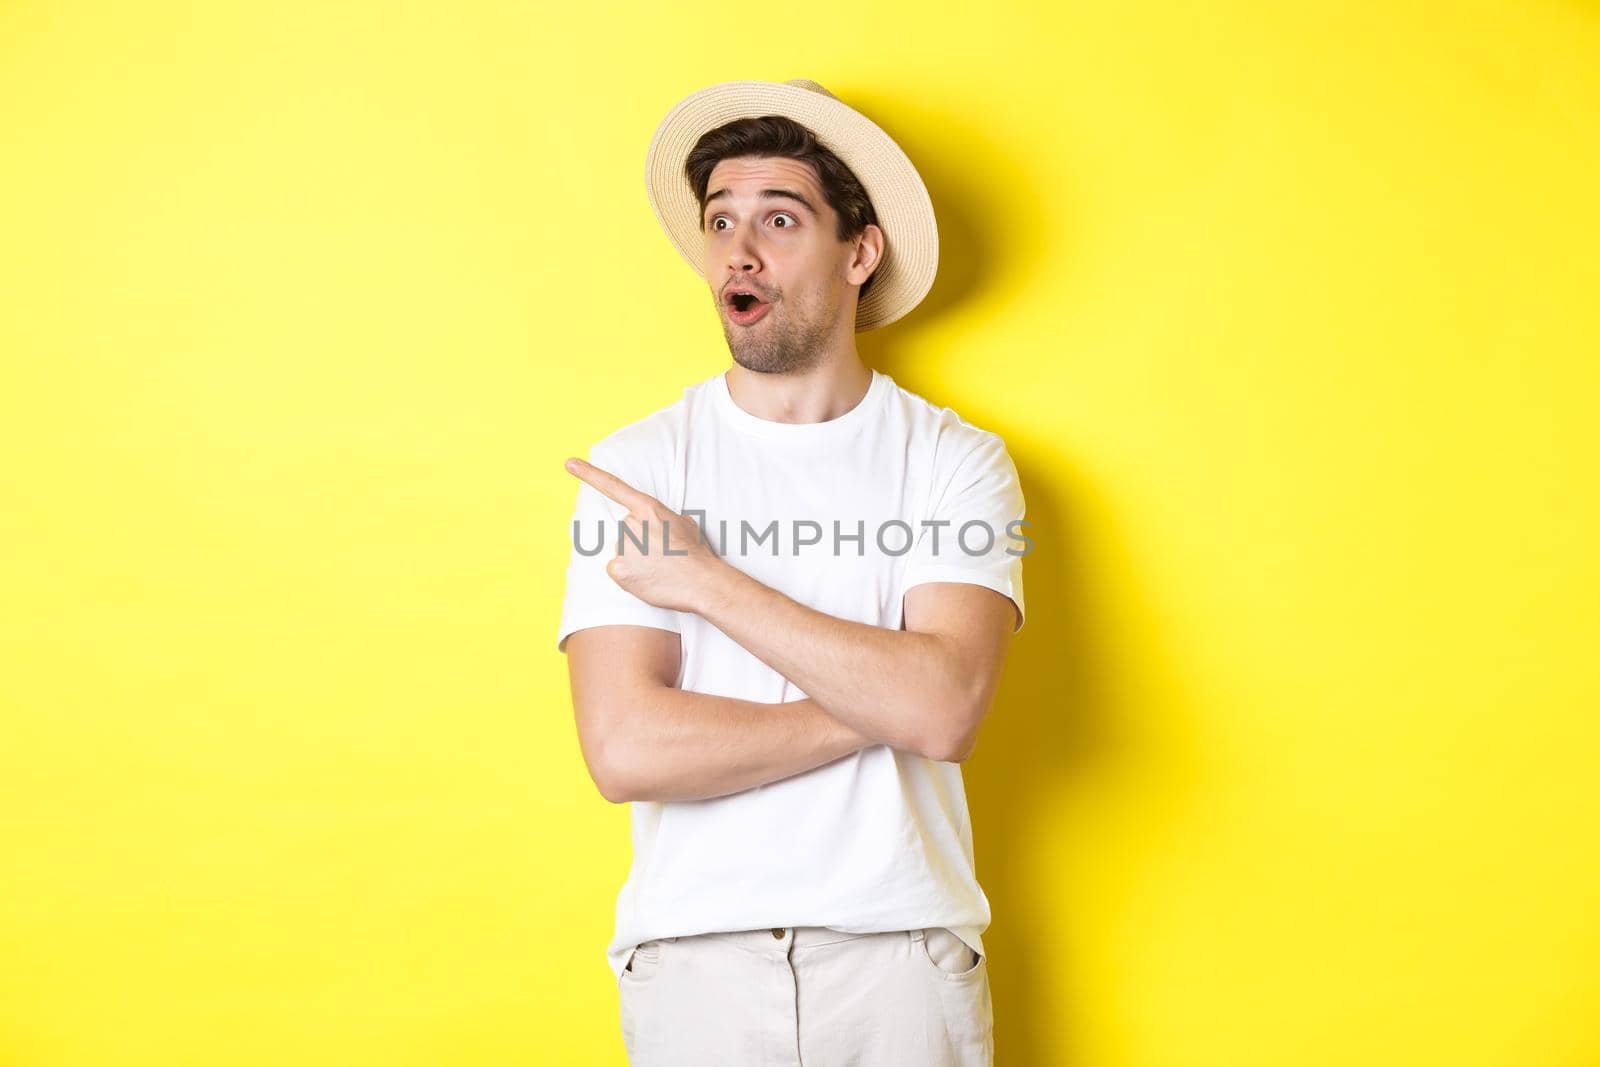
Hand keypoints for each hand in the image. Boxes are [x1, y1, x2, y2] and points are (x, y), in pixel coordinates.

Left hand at [564, 456, 727, 613]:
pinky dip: (630, 576)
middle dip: (639, 543)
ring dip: (636, 561)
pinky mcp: (618, 569)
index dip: (589, 474)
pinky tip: (648, 578)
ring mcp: (623, 546)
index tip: (569, 463)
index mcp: (648, 509)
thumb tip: (658, 526)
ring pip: (623, 552)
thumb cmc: (696, 554)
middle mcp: (631, 524)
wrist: (700, 581)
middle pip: (626, 532)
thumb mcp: (684, 524)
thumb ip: (662, 518)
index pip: (614, 487)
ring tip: (659, 569)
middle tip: (661, 556)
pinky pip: (618, 570)